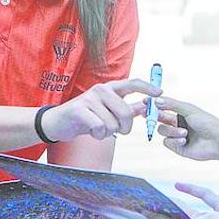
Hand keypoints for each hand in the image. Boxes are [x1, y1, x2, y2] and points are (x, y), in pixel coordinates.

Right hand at [41, 78, 160, 141]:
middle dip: (125, 127)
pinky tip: (91, 132)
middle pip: (125, 112)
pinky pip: (99, 127)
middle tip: (119, 131)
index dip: (148, 88)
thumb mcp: (108, 111)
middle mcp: (101, 90)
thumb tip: (146, 107)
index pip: (132, 83)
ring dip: (107, 133)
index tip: (160, 93)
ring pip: (112, 123)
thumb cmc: (86, 117)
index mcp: (110, 89)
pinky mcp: (79, 109)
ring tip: (98, 129)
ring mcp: (89, 98)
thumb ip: (126, 109)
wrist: (58, 122)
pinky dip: (98, 135)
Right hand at [153, 96, 218, 161]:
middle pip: (158, 119)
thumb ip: (171, 104)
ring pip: (162, 131)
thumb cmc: (208, 123)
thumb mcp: (189, 109)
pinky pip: (167, 142)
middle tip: (147, 115)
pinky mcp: (178, 147)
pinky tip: (185, 141)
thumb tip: (155, 100)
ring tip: (184, 133)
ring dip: (171, 131)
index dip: (154, 106)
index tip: (145, 102)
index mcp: (181, 113)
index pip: (163, 108)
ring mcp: (177, 136)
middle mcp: (178, 124)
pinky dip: (174, 141)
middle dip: (153, 117)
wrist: (218, 141)